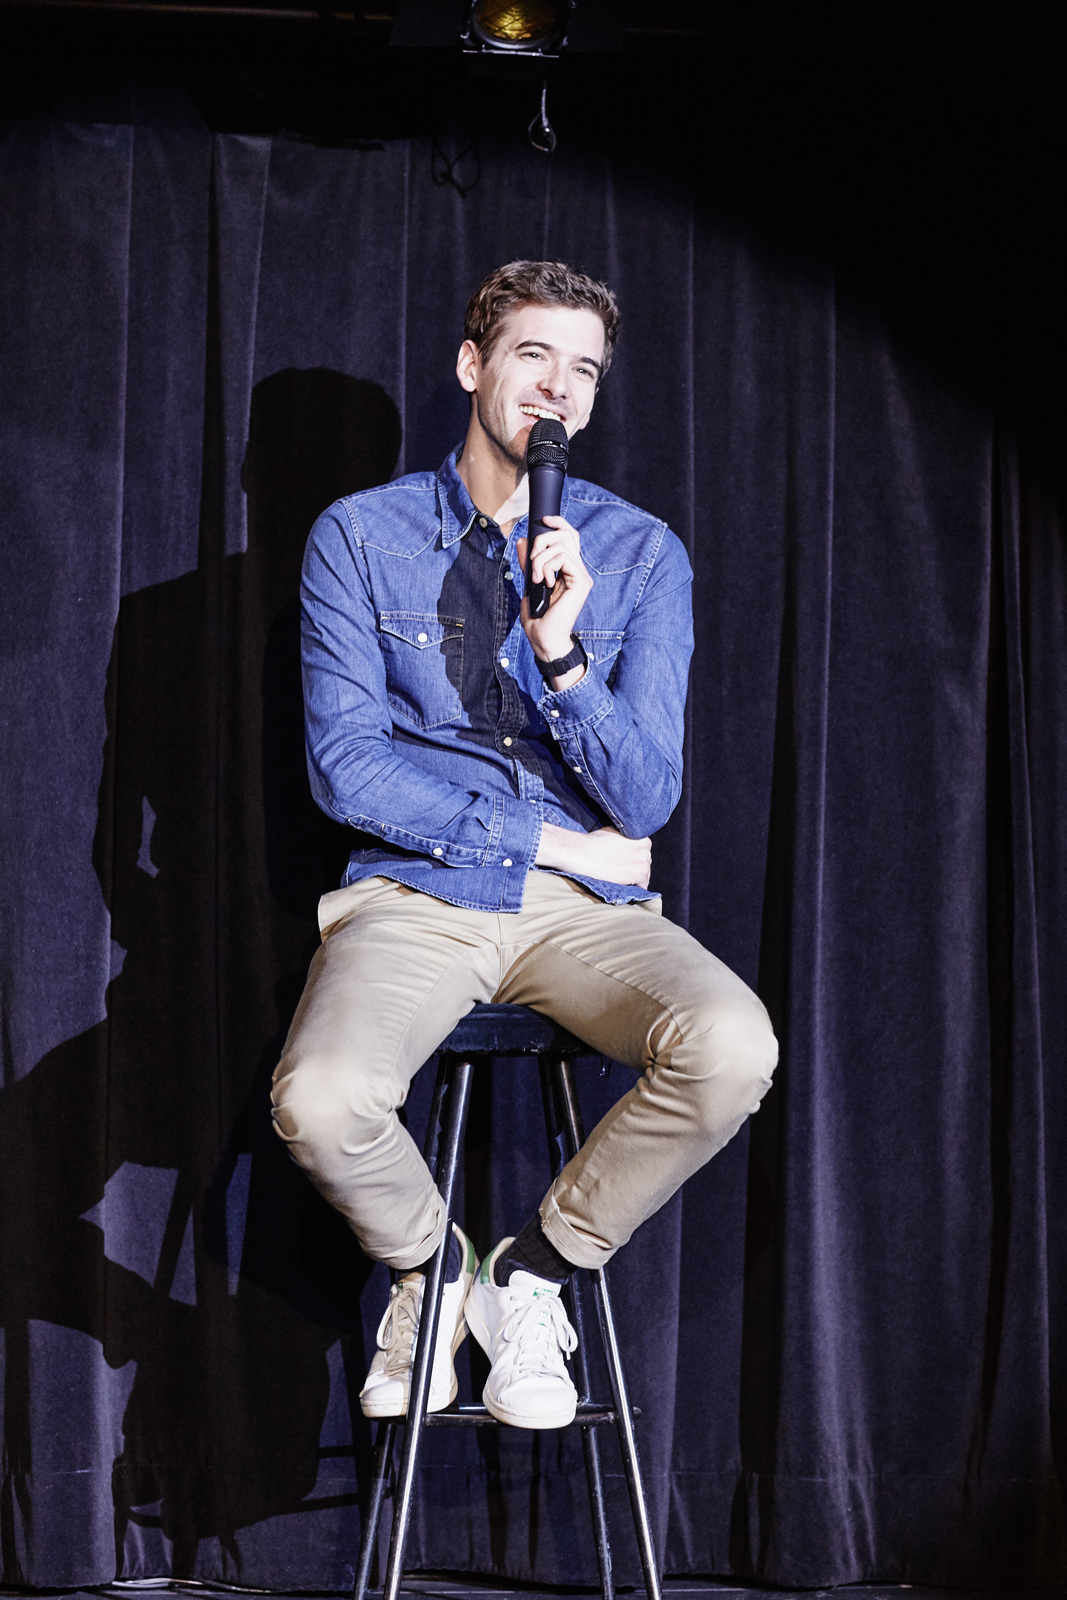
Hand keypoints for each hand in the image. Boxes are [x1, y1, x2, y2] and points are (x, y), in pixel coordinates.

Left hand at [517, 515, 592, 685]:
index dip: (558, 522)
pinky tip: (545, 583)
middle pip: (566, 534)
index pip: (569, 535)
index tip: (542, 520)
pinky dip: (547, 567)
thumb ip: (528, 562)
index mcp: (567, 569)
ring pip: (561, 545)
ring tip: (536, 578)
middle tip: (531, 560)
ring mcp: (581, 576)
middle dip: (542, 540)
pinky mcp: (581, 582)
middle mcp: (577, 570)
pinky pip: (562, 558)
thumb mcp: (528, 583)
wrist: (544, 639)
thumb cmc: (537, 618)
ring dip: (540, 559)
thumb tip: (523, 541)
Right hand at [536, 822, 651, 887]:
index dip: (632, 859)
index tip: (623, 863)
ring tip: (617, 878)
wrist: (582, 853)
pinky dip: (633, 888)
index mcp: (641, 838)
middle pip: (644, 864)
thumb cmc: (593, 843)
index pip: (642, 853)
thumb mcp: (614, 834)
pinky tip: (620, 885)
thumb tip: (626, 845)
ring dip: (633, 879)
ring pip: (644, 875)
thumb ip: (626, 840)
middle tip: (619, 871)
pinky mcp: (641, 873)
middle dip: (633, 868)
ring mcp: (645, 861)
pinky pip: (642, 887)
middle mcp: (646, 849)